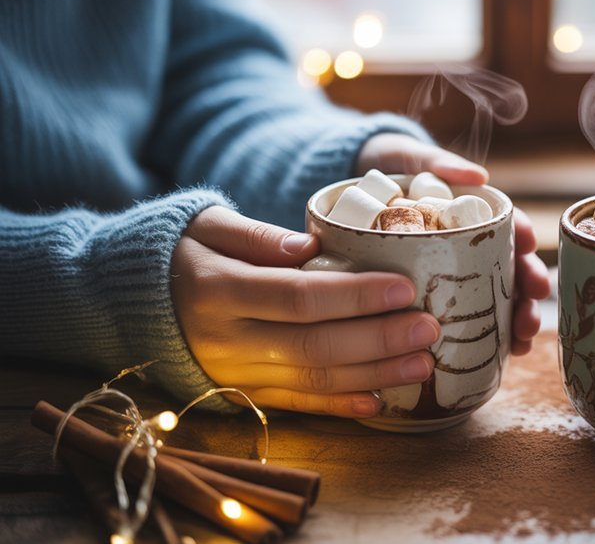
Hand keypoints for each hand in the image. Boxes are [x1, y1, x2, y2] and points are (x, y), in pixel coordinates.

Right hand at [171, 206, 438, 417]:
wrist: (127, 304)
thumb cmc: (183, 253)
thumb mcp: (207, 225)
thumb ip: (257, 234)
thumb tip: (307, 245)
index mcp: (218, 290)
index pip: (298, 296)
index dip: (354, 296)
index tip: (404, 286)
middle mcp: (226, 340)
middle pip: (313, 345)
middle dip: (378, 339)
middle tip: (429, 327)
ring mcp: (234, 374)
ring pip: (312, 381)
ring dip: (373, 375)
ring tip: (423, 365)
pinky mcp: (241, 395)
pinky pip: (296, 405)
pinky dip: (340, 407)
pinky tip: (382, 402)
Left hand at [356, 133, 550, 354]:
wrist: (352, 184)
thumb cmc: (389, 165)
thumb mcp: (410, 156)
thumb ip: (439, 161)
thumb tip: (479, 177)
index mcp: (471, 212)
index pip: (507, 224)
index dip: (523, 236)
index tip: (528, 246)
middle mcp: (470, 243)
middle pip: (510, 266)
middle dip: (527, 288)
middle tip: (531, 306)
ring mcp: (456, 269)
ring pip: (498, 296)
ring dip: (516, 319)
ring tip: (522, 340)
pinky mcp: (439, 293)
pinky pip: (470, 317)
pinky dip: (491, 336)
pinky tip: (503, 356)